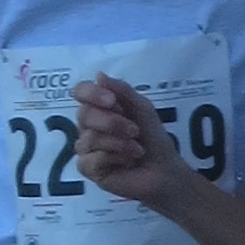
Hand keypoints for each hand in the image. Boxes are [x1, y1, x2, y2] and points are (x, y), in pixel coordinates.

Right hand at [69, 80, 188, 207]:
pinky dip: (116, 158)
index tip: (111, 100)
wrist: (164, 169)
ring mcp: (86, 147)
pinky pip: (92, 159)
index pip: (81, 92)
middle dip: (113, 122)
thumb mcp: (142, 108)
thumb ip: (122, 91)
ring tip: (137, 150)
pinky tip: (128, 161)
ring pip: (89, 138)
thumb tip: (98, 75)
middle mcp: (88, 126)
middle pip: (83, 114)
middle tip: (135, 131)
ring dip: (120, 143)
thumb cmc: (152, 138)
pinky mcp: (88, 168)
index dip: (91, 93)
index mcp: (99, 108)